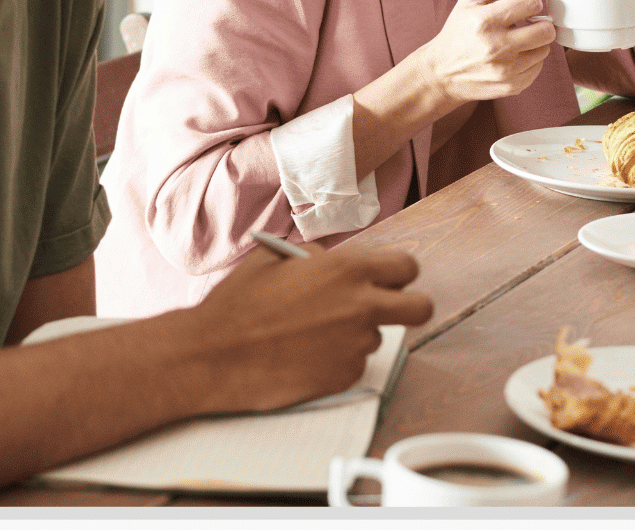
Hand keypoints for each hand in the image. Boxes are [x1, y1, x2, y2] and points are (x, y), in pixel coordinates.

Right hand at [187, 244, 432, 413]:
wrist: (214, 355)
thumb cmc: (239, 303)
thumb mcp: (276, 257)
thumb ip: (316, 256)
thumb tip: (331, 261)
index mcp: (349, 269)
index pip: (407, 267)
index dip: (396, 274)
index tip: (385, 281)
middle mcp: (363, 306)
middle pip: (421, 308)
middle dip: (408, 307)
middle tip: (384, 310)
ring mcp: (356, 346)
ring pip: (378, 338)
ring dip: (356, 335)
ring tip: (312, 334)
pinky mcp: (344, 377)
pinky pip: (354, 364)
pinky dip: (337, 361)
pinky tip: (303, 356)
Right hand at [412, 0, 556, 105]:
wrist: (442, 73)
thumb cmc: (458, 31)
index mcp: (484, 20)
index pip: (532, 2)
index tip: (522, 2)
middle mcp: (496, 47)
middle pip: (546, 30)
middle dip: (539, 21)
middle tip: (526, 22)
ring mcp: (505, 70)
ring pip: (545, 48)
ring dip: (535, 41)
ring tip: (517, 38)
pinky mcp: (512, 86)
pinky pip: (539, 67)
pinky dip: (530, 58)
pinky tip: (514, 55)